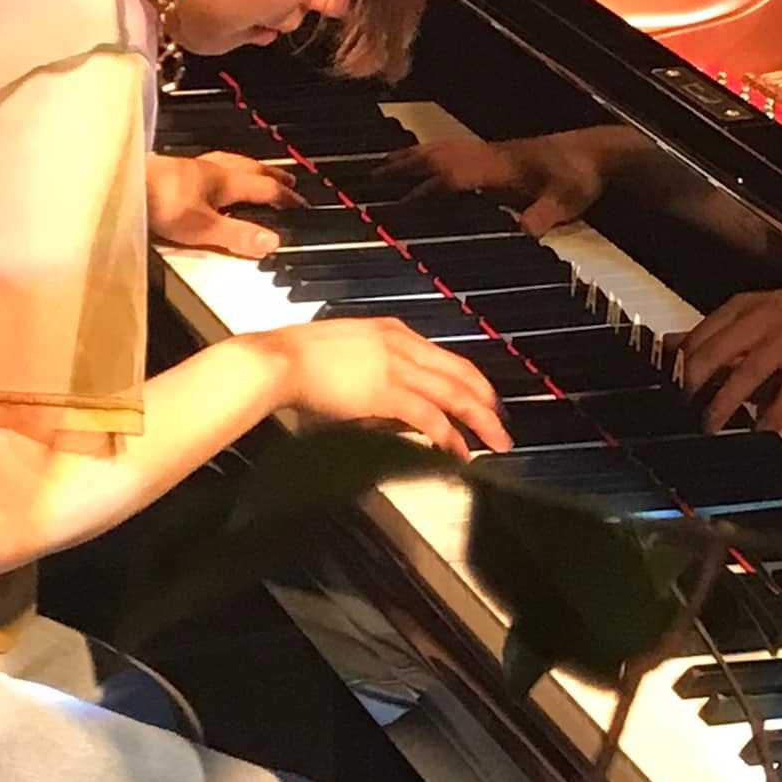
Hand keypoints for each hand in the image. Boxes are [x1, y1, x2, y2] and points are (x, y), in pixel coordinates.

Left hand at [147, 151, 302, 257]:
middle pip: (248, 169)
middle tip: (286, 181)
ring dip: (246, 167)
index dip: (284, 198)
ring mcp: (189, 168)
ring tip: (254, 171)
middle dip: (270, 176)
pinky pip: (206, 165)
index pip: (263, 188)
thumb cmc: (157, 202)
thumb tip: (272, 242)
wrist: (121, 186)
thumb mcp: (203, 227)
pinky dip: (219, 168)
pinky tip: (210, 175)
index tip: (300, 204)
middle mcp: (209, 170)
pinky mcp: (170, 170)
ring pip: (227, 162)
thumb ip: (237, 234)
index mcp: (223, 181)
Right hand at [263, 318, 510, 460]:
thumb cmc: (298, 359)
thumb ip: (373, 370)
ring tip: (494, 442)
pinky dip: (449, 435)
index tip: (482, 398)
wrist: (279, 359)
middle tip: (501, 425)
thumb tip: (390, 400)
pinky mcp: (386, 391)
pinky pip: (429, 416)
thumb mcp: (346, 353)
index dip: (470, 379)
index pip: (444, 356)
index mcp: (392, 330)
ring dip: (478, 420)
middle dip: (486, 401)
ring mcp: (396, 366)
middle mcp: (401, 343)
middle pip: (459, 373)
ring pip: (454, 394)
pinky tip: (458, 450)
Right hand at [384, 126, 625, 237]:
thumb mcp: (564, 201)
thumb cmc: (580, 176)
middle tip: (367, 180)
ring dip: (409, 158)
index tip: (394, 208)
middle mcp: (487, 155)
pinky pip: (450, 150)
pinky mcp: (495, 153)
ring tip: (380, 168)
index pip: (450, 179)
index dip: (422, 192)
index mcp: (498, 167)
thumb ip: (540, 217)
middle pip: (435, 157)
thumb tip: (516, 234)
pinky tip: (419, 163)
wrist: (598, 151)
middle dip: (400, 169)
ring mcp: (489, 152)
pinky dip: (426, 155)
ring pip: (440, 150)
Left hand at [673, 290, 781, 432]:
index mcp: (743, 306)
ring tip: (710, 426)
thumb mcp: (756, 317)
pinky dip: (774, 412)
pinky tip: (761, 429)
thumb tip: (669, 346)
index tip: (665, 387)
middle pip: (717, 350)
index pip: (701, 332)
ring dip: (726, 401)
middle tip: (679, 409)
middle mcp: (762, 317)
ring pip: (748, 370)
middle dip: (694, 382)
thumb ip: (716, 333)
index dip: (681, 361)